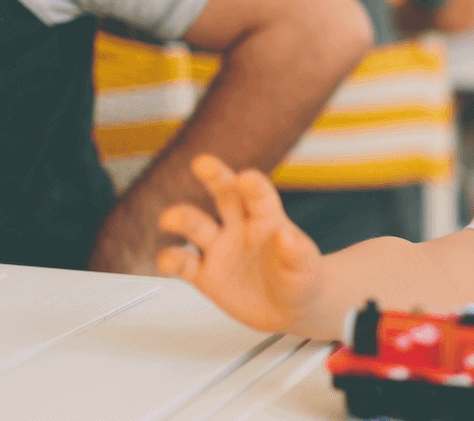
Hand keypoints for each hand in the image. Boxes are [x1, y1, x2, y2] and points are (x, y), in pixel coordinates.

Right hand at [156, 154, 323, 332]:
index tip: (246, 178)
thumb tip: (286, 236)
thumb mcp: (306, 268)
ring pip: (197, 226)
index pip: (260, 196)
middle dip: (214, 177)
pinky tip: (166, 261)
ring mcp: (219, 248)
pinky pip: (183, 264)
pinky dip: (170, 260)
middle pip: (225, 194)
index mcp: (268, 219)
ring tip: (170, 218)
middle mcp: (239, 227)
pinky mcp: (204, 273)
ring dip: (183, 219)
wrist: (288, 310)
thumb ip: (297, 253)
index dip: (253, 186)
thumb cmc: (301, 280)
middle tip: (202, 163)